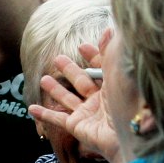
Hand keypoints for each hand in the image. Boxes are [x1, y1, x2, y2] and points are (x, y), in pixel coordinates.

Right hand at [28, 47, 121, 162]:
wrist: (132, 133)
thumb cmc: (130, 100)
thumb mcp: (120, 69)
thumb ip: (111, 50)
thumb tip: (109, 29)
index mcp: (114, 85)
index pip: (100, 67)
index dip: (92, 56)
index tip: (82, 46)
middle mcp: (100, 100)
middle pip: (81, 82)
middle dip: (70, 70)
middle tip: (57, 58)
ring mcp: (88, 114)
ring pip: (67, 99)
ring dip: (55, 90)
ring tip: (43, 79)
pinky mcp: (77, 126)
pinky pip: (57, 119)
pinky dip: (44, 114)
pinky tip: (31, 108)